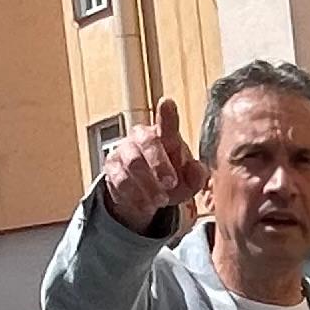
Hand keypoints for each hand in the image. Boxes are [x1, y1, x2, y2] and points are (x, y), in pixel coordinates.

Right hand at [98, 96, 203, 235]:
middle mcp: (142, 138)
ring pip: (132, 163)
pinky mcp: (111, 169)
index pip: (166, 121)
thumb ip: (196, 176)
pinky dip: (135, 196)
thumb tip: (198, 169)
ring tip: (161, 201)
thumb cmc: (171, 178)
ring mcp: (124, 151)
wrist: (144, 195)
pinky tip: (146, 206)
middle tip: (171, 183)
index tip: (167, 103)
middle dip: (159, 163)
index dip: (166, 113)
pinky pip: (120, 181)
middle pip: (147, 142)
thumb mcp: (188, 181)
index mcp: (165, 135)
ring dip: (148, 184)